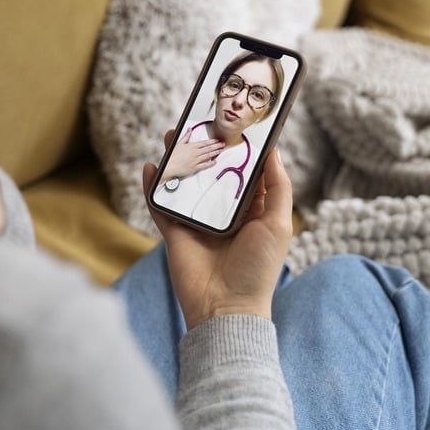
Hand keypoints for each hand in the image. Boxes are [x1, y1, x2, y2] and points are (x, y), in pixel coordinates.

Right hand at [144, 136, 291, 327]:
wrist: (226, 307)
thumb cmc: (258, 268)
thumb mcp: (279, 224)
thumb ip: (277, 187)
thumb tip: (273, 151)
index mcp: (251, 209)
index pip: (244, 171)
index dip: (239, 148)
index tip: (233, 122)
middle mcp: (223, 212)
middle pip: (211, 172)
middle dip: (204, 148)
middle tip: (198, 123)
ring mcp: (197, 221)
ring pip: (185, 183)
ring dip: (178, 159)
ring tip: (174, 136)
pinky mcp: (175, 233)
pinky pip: (161, 206)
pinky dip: (153, 187)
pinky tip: (151, 167)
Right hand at [160, 126, 223, 182]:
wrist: (169, 165)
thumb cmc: (173, 156)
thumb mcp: (179, 143)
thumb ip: (186, 136)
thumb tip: (190, 129)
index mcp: (191, 146)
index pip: (204, 143)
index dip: (212, 141)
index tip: (217, 140)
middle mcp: (195, 153)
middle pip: (208, 149)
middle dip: (217, 146)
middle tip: (223, 145)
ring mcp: (195, 161)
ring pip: (208, 156)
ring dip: (215, 153)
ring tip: (221, 150)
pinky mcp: (195, 168)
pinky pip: (205, 165)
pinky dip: (210, 163)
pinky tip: (215, 161)